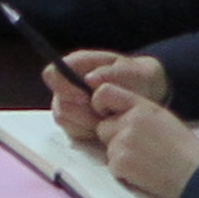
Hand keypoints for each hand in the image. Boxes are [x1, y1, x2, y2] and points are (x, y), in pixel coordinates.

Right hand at [45, 51, 165, 146]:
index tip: (84, 97)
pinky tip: (105, 125)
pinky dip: (89, 131)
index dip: (63, 86)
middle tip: (104, 113)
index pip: (53, 74)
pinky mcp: (75, 123)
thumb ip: (111, 73)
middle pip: (58, 102)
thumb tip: (89, 80)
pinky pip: (73, 131)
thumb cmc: (137, 78)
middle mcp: (67, 85)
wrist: (146, 94)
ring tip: (108, 118)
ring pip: (64, 118)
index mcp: (76, 65)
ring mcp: (69, 105)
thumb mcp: (132, 71)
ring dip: (87, 121)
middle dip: (81, 110)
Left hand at [92, 79, 198, 197]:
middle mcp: (129, 121)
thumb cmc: (186, 150)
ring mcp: (123, 142)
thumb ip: (137, 113)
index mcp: (142, 106)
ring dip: (121, 157)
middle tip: (139, 149)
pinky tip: (146, 172)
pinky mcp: (120, 163)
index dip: (100, 104)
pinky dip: (125, 172)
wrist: (198, 174)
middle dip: (114, 138)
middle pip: (103, 127)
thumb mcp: (163, 119)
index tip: (107, 115)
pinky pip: (113, 166)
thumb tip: (113, 114)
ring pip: (108, 148)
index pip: (104, 93)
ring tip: (147, 162)